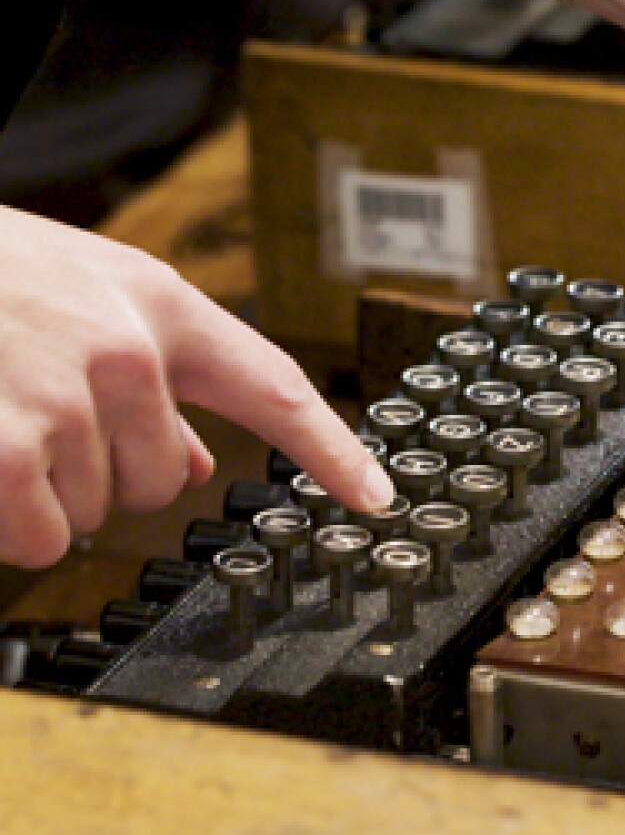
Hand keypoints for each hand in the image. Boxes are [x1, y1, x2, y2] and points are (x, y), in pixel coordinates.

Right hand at [0, 207, 394, 567]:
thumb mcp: (92, 299)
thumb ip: (158, 375)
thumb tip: (199, 460)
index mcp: (164, 307)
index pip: (275, 387)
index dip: (334, 449)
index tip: (377, 496)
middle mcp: (132, 351)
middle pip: (170, 479)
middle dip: (113, 470)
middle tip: (49, 412)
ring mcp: (68, 397)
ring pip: (101, 511)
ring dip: (53, 490)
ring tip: (6, 416)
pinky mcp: (7, 447)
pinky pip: (44, 535)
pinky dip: (14, 522)